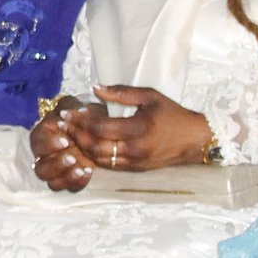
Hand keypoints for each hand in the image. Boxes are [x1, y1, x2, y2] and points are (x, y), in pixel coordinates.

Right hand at [30, 103, 98, 190]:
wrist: (92, 127)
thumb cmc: (80, 116)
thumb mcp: (74, 106)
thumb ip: (71, 108)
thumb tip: (75, 113)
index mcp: (42, 136)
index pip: (37, 143)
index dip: (49, 144)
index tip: (65, 141)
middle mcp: (45, 157)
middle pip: (40, 169)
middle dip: (56, 165)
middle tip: (73, 158)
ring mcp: (57, 171)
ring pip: (52, 183)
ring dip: (65, 177)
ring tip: (81, 169)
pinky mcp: (71, 179)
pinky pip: (70, 188)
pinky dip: (78, 183)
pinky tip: (89, 172)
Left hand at [79, 86, 216, 171]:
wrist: (194, 140)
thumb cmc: (171, 114)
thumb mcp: (150, 96)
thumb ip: (121, 93)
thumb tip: (95, 89)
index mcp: (138, 128)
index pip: (100, 127)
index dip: (80, 120)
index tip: (66, 113)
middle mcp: (135, 148)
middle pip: (95, 145)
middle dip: (76, 135)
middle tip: (63, 125)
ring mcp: (135, 161)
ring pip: (99, 158)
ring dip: (82, 147)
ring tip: (70, 134)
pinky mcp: (136, 169)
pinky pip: (109, 165)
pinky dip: (94, 156)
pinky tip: (85, 146)